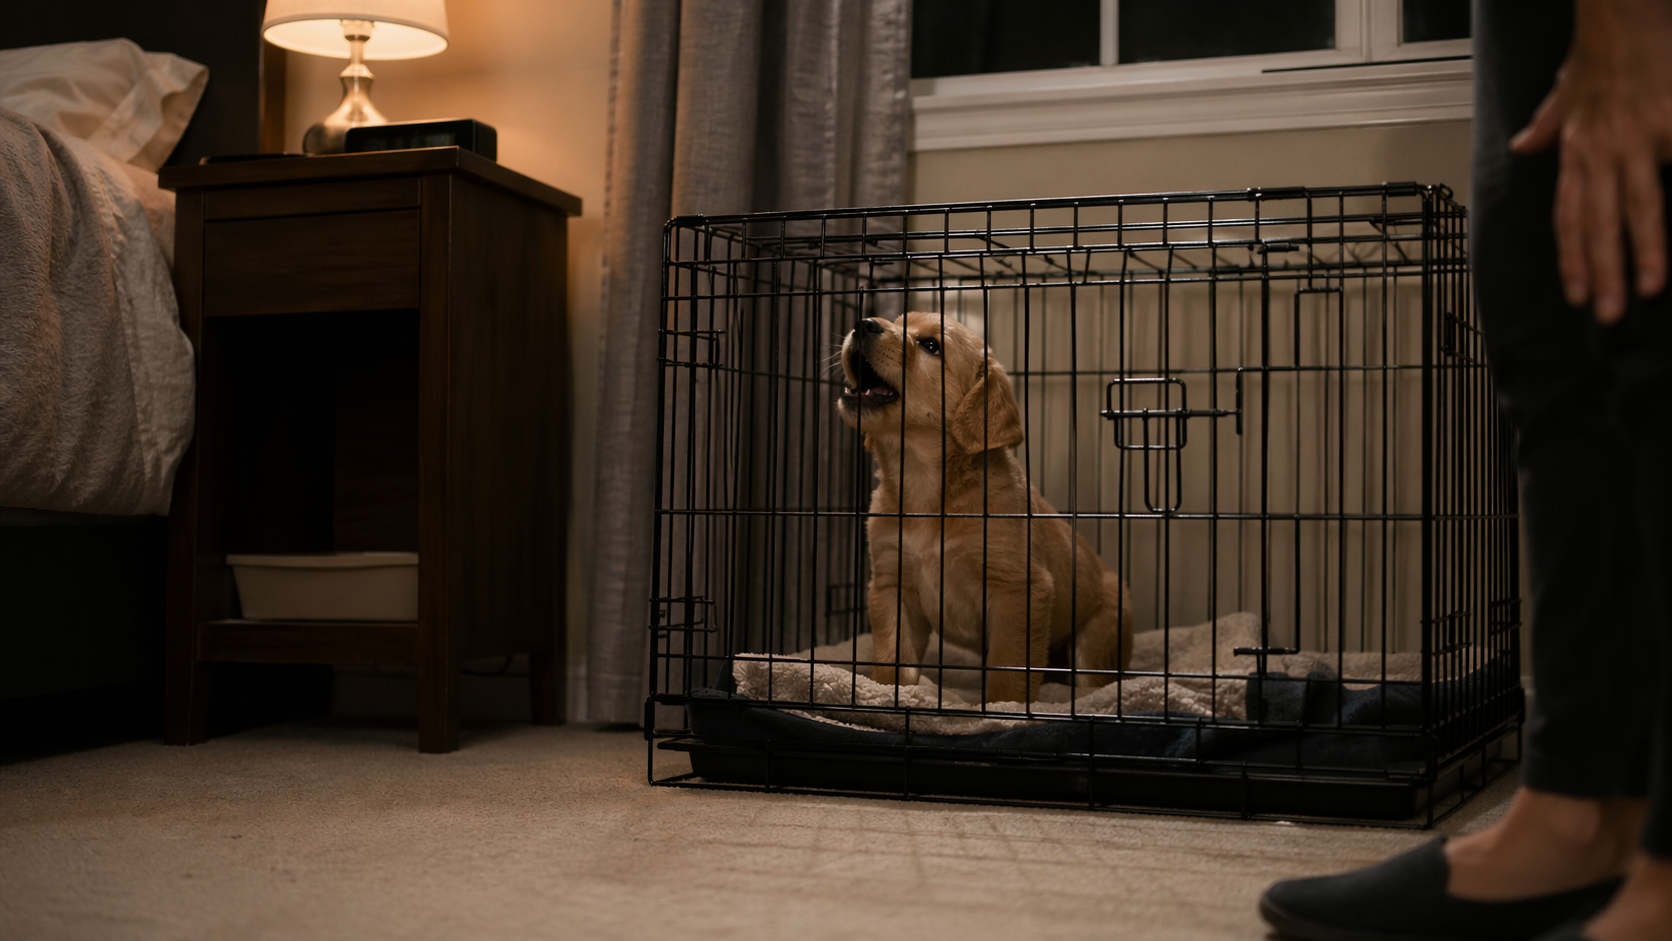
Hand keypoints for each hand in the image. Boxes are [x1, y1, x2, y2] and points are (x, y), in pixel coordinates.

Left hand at [1510, 0, 1671, 322]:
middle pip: (1596, 222)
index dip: (1572, 257)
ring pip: (1636, 205)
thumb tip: (1521, 146)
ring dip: (1642, 250)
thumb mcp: (1564, 92)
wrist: (1623, 14)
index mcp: (1576, 151)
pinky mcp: (1668, 125)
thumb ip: (1547, 124)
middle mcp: (1598, 152)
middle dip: (1601, 271)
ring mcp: (1634, 140)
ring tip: (1648, 288)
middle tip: (1606, 314)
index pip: (1568, 216)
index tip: (1577, 294)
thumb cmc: (1602, 52)